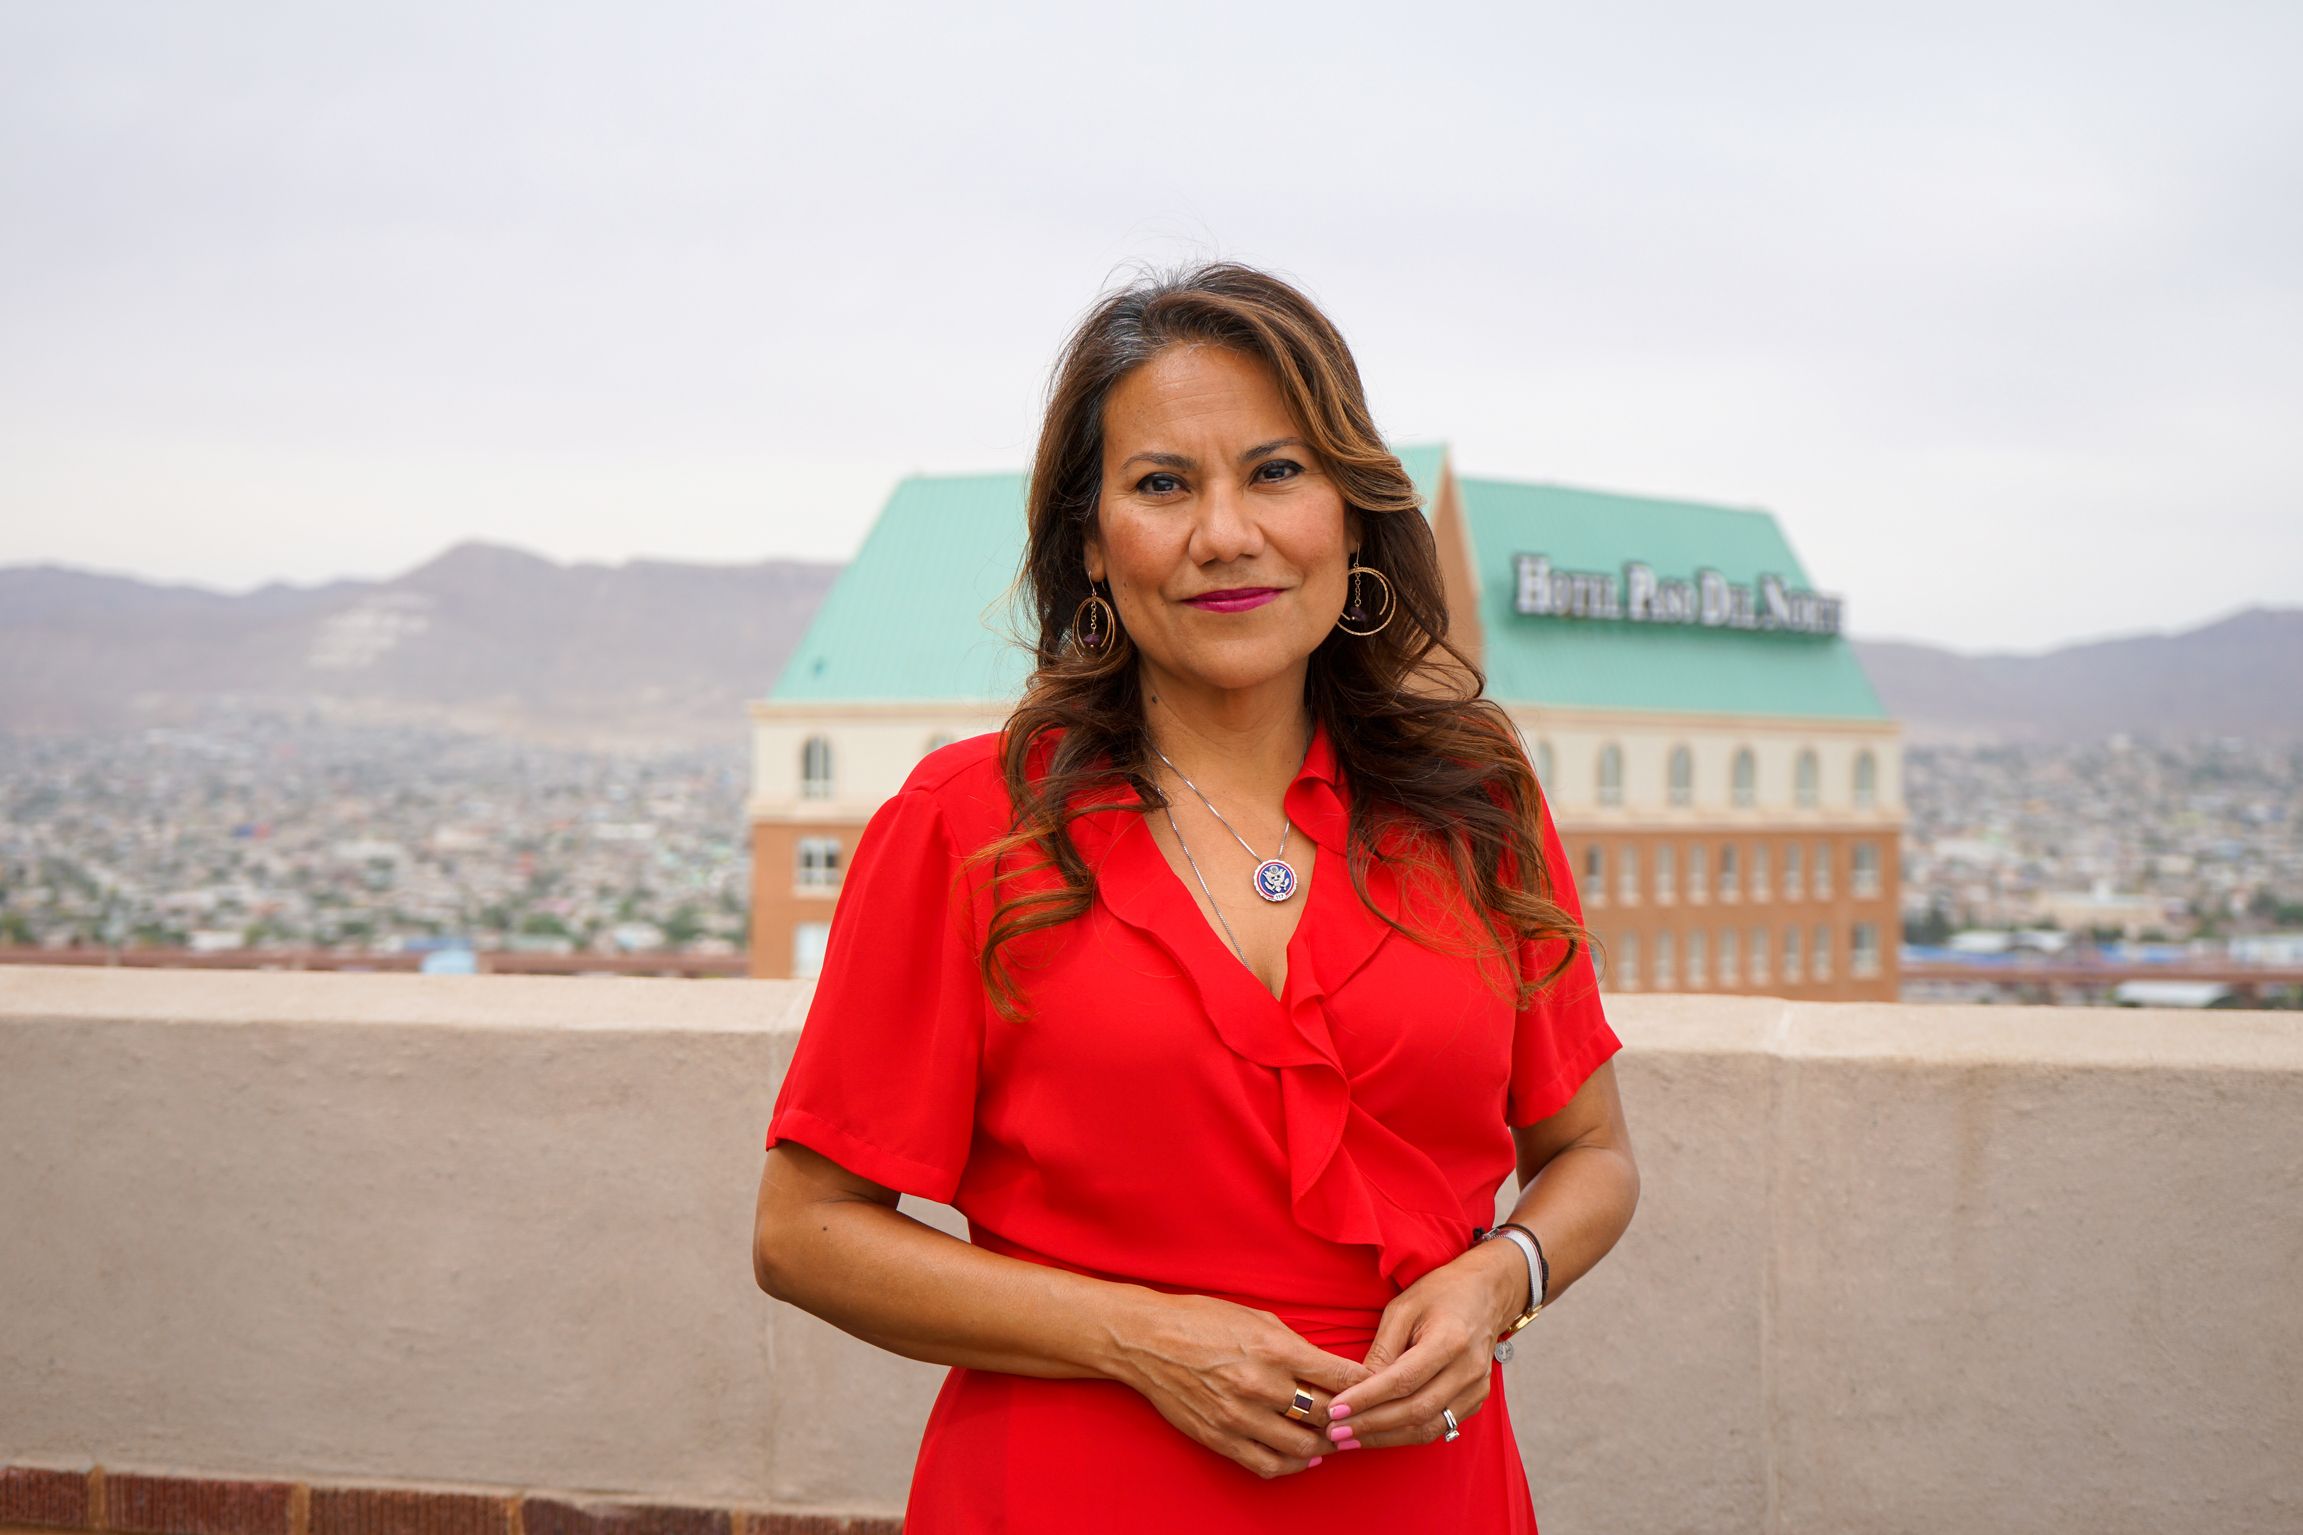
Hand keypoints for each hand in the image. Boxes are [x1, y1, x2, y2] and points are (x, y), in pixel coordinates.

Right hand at [1110, 1291, 1372, 1478]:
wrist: (1147, 1340)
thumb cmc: (1202, 1320)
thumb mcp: (1256, 1318)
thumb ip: (1296, 1346)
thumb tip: (1330, 1370)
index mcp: (1275, 1349)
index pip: (1341, 1378)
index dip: (1367, 1387)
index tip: (1379, 1389)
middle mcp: (1261, 1385)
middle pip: (1326, 1417)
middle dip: (1349, 1419)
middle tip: (1359, 1418)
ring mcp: (1239, 1416)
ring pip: (1302, 1448)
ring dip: (1325, 1446)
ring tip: (1334, 1438)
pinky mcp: (1220, 1437)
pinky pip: (1268, 1464)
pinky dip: (1293, 1465)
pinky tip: (1303, 1457)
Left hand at [1324, 1240, 1521, 1449]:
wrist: (1486, 1294)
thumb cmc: (1439, 1293)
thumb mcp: (1403, 1307)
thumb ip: (1382, 1348)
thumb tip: (1358, 1387)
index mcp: (1450, 1340)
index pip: (1403, 1380)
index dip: (1367, 1399)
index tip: (1335, 1410)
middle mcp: (1468, 1370)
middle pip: (1415, 1410)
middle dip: (1371, 1425)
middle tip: (1334, 1432)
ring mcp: (1476, 1389)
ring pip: (1428, 1428)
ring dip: (1385, 1438)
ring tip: (1349, 1439)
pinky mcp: (1476, 1400)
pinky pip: (1439, 1427)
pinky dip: (1406, 1435)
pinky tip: (1378, 1435)